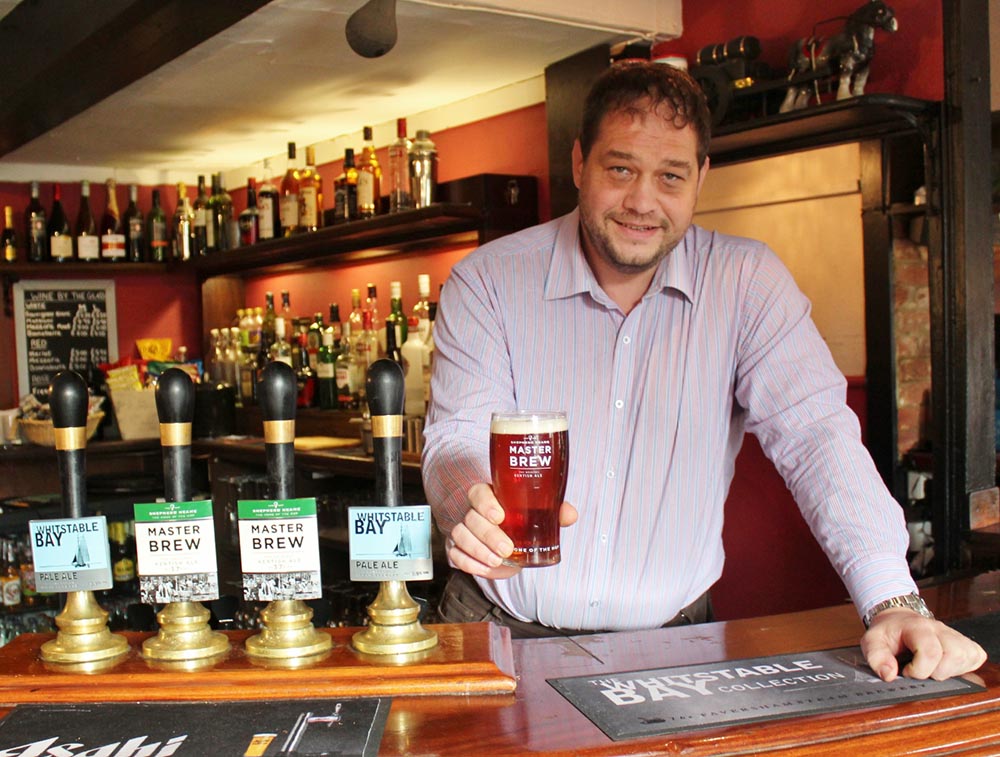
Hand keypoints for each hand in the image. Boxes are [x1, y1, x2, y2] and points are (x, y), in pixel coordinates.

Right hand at [445, 482, 577, 579]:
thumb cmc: (519, 520)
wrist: (504, 536)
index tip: (499, 516)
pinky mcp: (457, 548)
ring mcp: (463, 529)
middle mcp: (471, 511)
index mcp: (488, 495)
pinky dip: (469, 563)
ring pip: (460, 535)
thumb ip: (552, 512)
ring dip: (478, 550)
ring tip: (497, 561)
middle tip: (506, 548)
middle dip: (488, 535)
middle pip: (471, 518)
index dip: (486, 504)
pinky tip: (485, 568)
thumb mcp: (536, 513)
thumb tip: (569, 514)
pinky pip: (455, 555)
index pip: (478, 493)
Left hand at [861, 608, 986, 681]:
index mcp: (917, 627)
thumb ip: (876, 657)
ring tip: (933, 668)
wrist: (898, 619)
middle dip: (936, 672)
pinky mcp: (965, 642)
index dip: (919, 670)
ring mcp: (954, 635)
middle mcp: (939, 629)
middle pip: (953, 655)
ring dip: (950, 670)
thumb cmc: (888, 632)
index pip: (930, 652)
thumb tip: (888, 675)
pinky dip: (964, 666)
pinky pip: (975, 657)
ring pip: (966, 657)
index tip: (907, 672)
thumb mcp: (872, 641)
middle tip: (921, 670)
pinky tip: (948, 666)